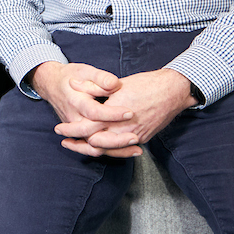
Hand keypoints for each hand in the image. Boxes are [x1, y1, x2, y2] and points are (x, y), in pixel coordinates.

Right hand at [31, 61, 138, 157]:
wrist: (52, 84)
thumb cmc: (71, 76)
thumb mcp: (85, 71)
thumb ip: (100, 78)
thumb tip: (115, 84)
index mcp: (76, 102)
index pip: (94, 112)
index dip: (112, 114)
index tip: (130, 112)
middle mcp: (74, 119)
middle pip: (93, 136)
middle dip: (116, 139)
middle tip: (135, 136)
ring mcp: (76, 129)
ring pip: (94, 147)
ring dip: (116, 150)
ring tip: (136, 149)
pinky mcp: (80, 134)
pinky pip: (95, 148)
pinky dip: (112, 151)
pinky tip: (129, 150)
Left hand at [61, 69, 195, 152]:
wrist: (173, 91)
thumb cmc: (145, 84)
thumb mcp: (117, 83)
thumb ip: (93, 86)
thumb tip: (73, 84)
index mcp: (115, 114)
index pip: (88, 128)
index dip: (72, 129)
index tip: (60, 129)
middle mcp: (125, 129)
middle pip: (96, 144)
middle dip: (78, 144)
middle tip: (66, 142)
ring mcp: (134, 136)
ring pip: (108, 150)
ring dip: (92, 149)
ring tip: (79, 146)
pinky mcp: (142, 139)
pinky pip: (121, 150)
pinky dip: (108, 150)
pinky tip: (99, 146)